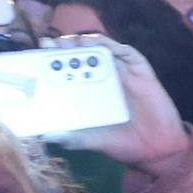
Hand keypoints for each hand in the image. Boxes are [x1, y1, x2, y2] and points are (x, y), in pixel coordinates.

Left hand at [53, 35, 191, 165]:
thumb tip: (48, 135)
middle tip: (49, 44)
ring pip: (102, 50)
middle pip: (81, 57)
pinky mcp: (141, 71)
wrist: (158, 150)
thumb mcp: (94, 141)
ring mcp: (122, 73)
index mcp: (89, 93)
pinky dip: (113, 46)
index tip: (34, 56)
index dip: (51, 62)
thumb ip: (74, 137)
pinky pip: (128, 53)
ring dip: (86, 43)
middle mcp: (103, 80)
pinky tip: (99, 44)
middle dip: (64, 49)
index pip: (66, 72)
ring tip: (70, 42)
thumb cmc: (125, 143)